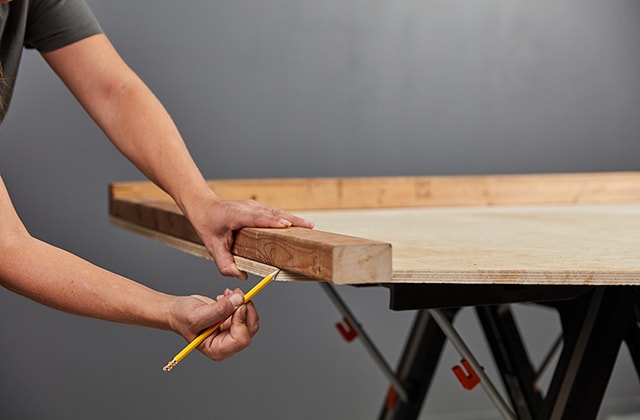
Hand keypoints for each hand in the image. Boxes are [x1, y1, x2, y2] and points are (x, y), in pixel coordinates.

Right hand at [168, 289, 258, 360]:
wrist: (178, 311)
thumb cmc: (181, 317)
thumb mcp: (196, 315)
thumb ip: (218, 310)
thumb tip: (239, 300)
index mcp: (217, 349)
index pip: (240, 340)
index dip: (242, 322)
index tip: (238, 306)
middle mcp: (226, 343)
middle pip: (249, 330)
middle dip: (245, 310)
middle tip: (237, 294)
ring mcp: (230, 333)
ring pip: (250, 320)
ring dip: (243, 303)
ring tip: (229, 294)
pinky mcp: (232, 322)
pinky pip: (245, 312)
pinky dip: (239, 301)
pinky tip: (226, 296)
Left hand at [186, 194, 313, 278]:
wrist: (203, 206)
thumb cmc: (207, 224)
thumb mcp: (212, 247)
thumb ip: (225, 264)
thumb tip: (241, 276)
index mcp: (236, 215)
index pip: (257, 217)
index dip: (273, 221)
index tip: (287, 226)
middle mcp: (248, 207)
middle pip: (274, 212)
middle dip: (292, 220)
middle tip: (309, 228)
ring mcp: (254, 205)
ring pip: (277, 211)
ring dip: (293, 218)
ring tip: (309, 227)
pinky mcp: (258, 207)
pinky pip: (275, 212)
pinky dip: (288, 217)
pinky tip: (298, 225)